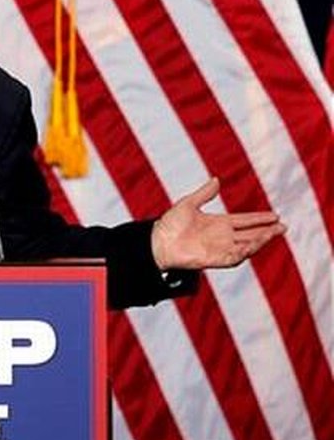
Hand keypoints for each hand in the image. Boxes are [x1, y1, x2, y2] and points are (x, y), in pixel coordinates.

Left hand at [151, 177, 284, 270]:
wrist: (157, 241)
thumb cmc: (169, 224)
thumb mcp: (188, 204)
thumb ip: (204, 194)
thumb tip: (216, 180)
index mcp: (218, 223)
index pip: (245, 221)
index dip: (259, 218)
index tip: (275, 215)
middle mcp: (222, 237)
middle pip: (251, 234)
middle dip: (267, 231)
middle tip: (283, 226)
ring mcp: (220, 248)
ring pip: (246, 246)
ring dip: (260, 241)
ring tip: (272, 233)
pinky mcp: (214, 259)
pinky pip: (234, 258)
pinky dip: (244, 252)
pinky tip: (252, 245)